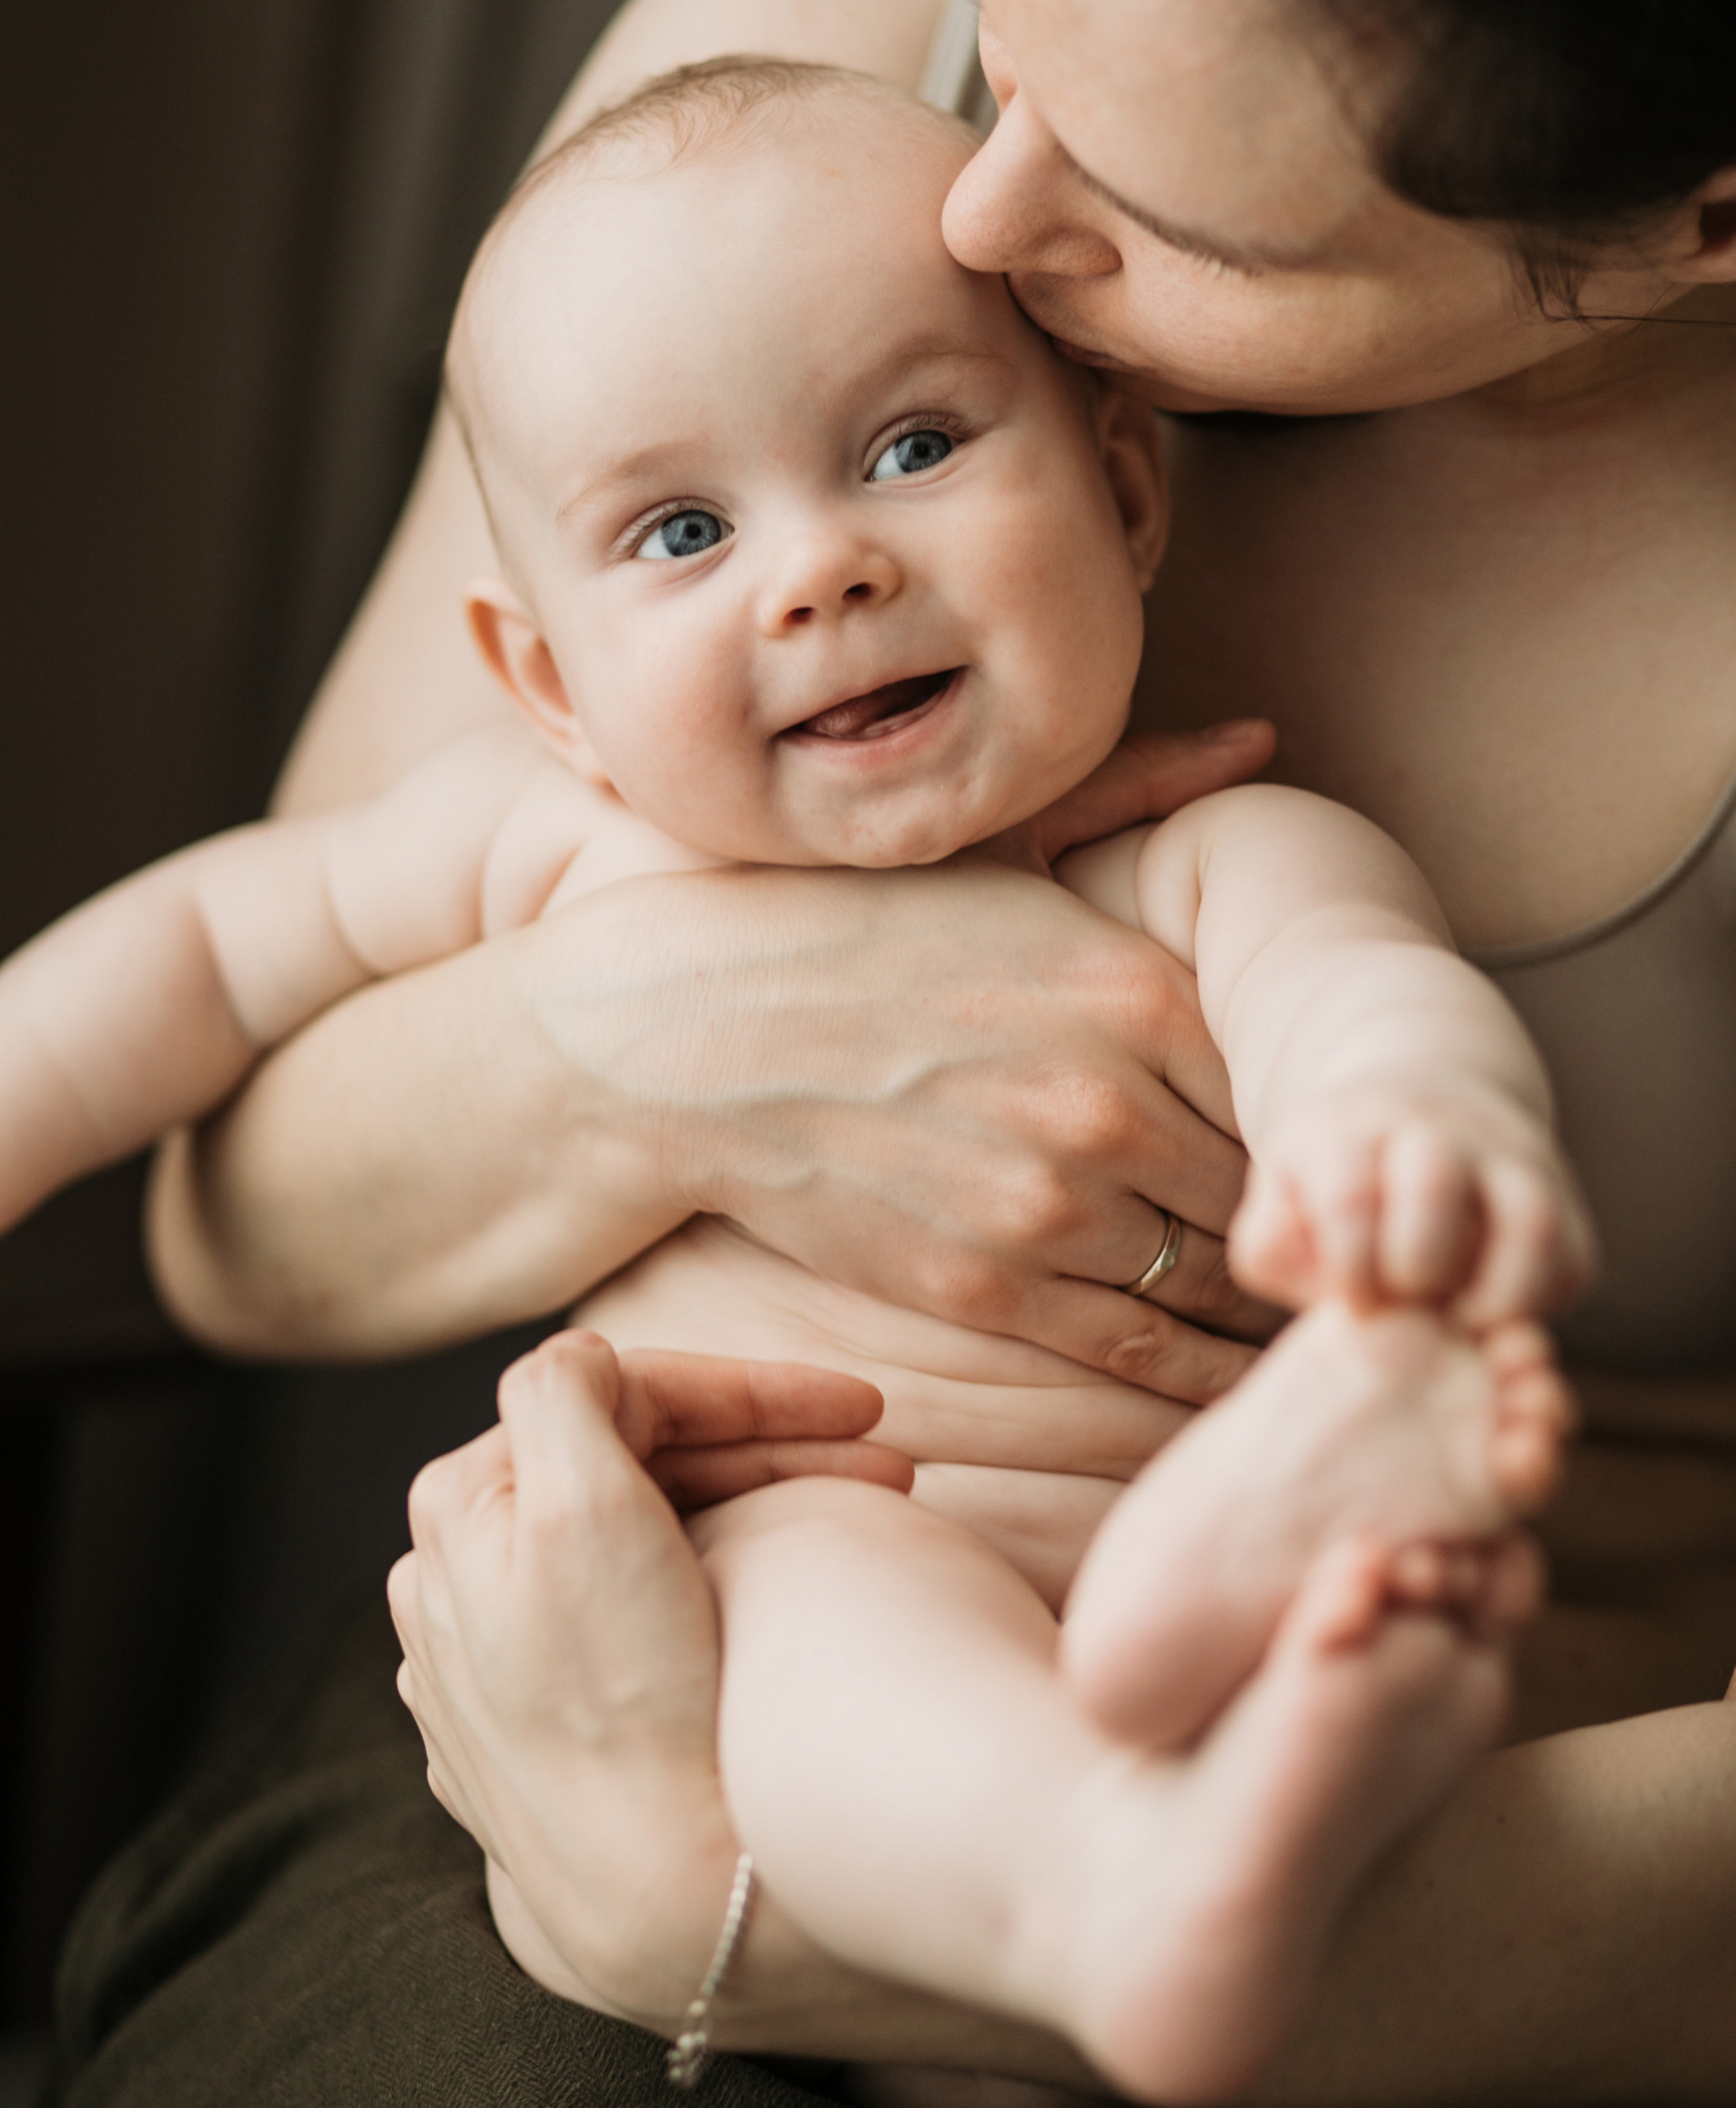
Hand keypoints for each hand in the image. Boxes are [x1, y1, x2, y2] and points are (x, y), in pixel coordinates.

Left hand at [389, 1328, 905, 2024]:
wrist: (662, 1897)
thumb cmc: (626, 1695)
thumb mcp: (584, 1505)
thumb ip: (567, 1389)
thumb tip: (587, 1360)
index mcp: (459, 1511)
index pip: (627, 1403)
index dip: (758, 1393)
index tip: (869, 1410)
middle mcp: (457, 1583)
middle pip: (637, 1469)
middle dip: (770, 1450)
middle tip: (889, 1469)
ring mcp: (500, 1663)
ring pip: (647, 1536)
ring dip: (758, 1507)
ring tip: (865, 1518)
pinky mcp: (550, 1732)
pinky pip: (646, 1612)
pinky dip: (724, 1576)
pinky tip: (789, 1577)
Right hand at [596, 723, 1277, 1405]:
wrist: (693, 1034)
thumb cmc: (856, 930)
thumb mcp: (1001, 845)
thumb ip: (1142, 794)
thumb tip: (1261, 739)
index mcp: (1138, 987)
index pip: (1295, 1078)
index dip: (1323, 1118)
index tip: (1335, 1137)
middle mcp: (1112, 1101)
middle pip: (1274, 1186)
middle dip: (1307, 1215)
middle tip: (1340, 1235)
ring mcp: (1049, 1204)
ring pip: (1219, 1277)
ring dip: (1262, 1297)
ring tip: (1296, 1301)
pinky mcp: (989, 1285)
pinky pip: (1141, 1349)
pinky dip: (1198, 1369)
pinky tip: (1227, 1369)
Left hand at [1230, 1083, 1596, 1326]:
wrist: (1416, 1100)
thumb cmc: (1333, 1179)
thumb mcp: (1281, 1197)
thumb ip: (1273, 1246)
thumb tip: (1337, 1290)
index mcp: (1350, 1129)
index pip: (1349, 1197)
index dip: (1350, 1269)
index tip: (1354, 1298)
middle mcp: (1436, 1131)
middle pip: (1434, 1188)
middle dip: (1416, 1267)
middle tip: (1407, 1296)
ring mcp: (1508, 1158)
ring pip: (1531, 1222)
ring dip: (1495, 1296)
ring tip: (1462, 1320)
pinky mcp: (1562, 1199)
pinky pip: (1571, 1260)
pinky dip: (1537, 1302)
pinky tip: (1493, 1310)